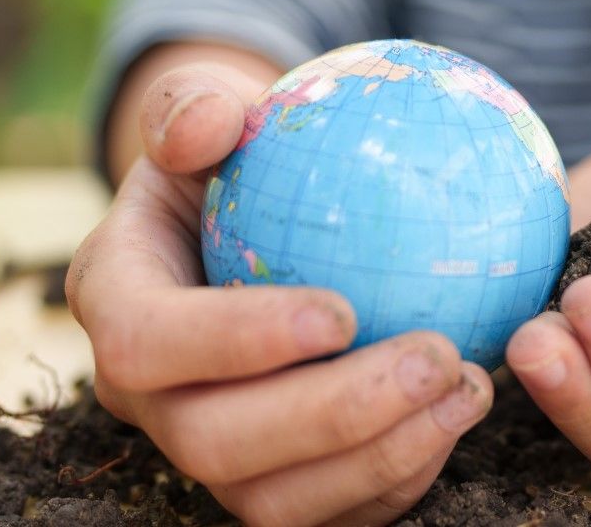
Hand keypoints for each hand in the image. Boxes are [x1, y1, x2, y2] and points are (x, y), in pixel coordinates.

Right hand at [68, 67, 493, 526]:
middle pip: (216, 444)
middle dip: (332, 416)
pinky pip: (336, 512)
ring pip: (275, 500)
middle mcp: (154, 398)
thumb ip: (198, 106)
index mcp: (119, 305)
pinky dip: (401, 480)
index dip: (236, 341)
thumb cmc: (244, 156)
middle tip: (437, 357)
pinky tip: (465, 416)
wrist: (267, 223)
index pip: (149, 344)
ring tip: (471, 388)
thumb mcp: (212, 111)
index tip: (342, 310)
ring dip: (382, 456)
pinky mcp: (279, 484)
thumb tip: (212, 120)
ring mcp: (213, 453)